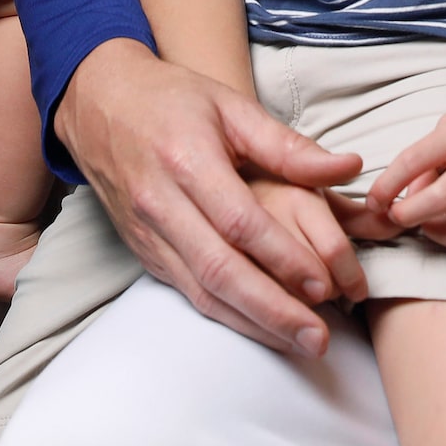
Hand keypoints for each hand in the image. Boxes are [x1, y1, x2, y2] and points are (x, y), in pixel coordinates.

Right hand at [55, 39, 365, 358]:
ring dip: (253, 324)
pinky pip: (187, 293)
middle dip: (273, 310)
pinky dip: (227, 316)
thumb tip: (348, 167)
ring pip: (202, 292)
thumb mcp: (231, 106)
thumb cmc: (172, 100)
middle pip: (220, 270)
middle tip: (318, 339)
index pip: (239, 222)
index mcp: (186, 161)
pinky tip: (262, 329)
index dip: (282, 257)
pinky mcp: (143, 252)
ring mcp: (148, 234)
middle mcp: (161, 204)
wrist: (97, 103)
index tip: (323, 285)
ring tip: (301, 345)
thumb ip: (287, 145)